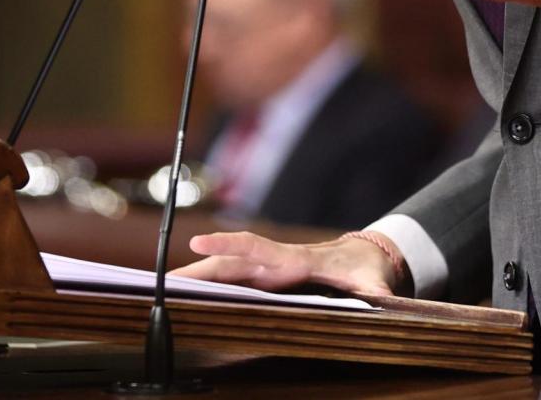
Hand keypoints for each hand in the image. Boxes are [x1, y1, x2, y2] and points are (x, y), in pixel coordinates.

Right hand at [172, 230, 397, 297]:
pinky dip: (210, 288)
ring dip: (197, 281)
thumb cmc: (367, 272)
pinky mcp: (267, 280)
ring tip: (162, 293)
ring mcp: (269, 271)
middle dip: (196, 270)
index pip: (257, 249)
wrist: (366, 258)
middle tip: (161, 283)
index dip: (228, 245)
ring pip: (226, 273)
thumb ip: (376, 293)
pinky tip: (188, 298)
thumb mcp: (375, 284)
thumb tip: (380, 300)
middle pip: (229, 264)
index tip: (198, 241)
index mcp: (297, 261)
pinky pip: (233, 283)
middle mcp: (276, 263)